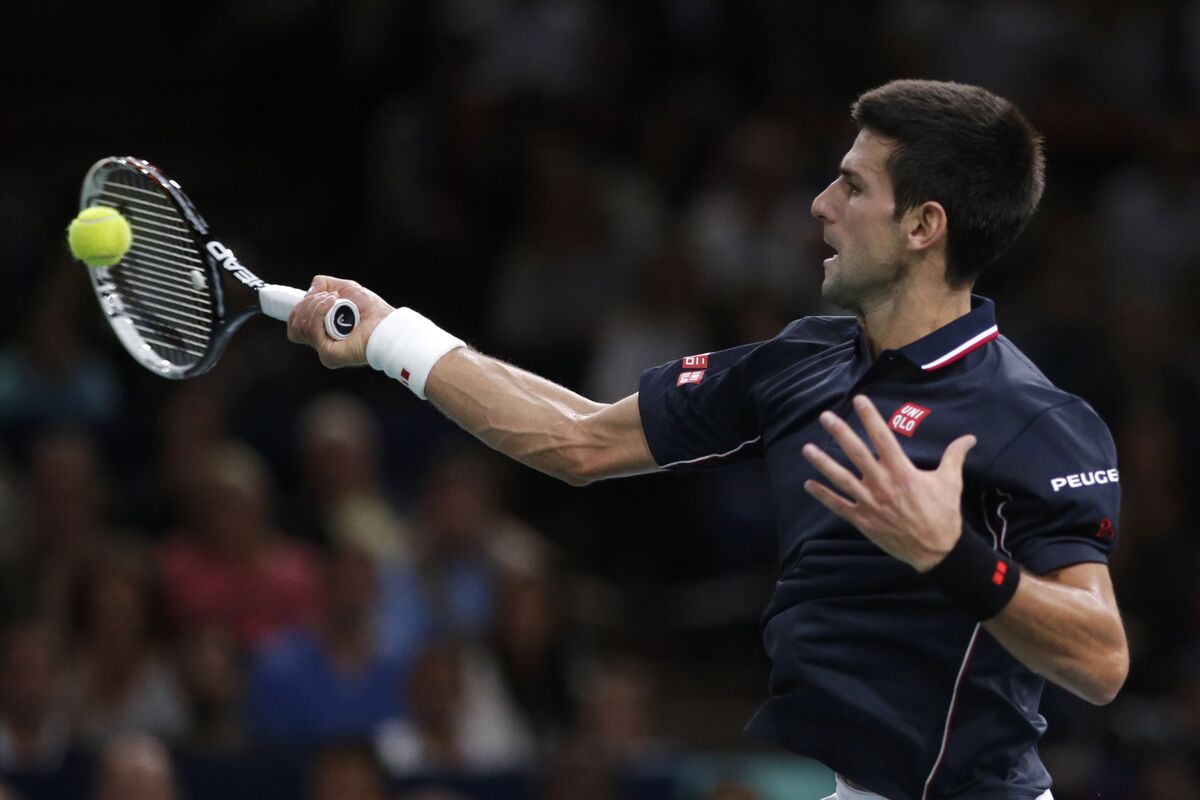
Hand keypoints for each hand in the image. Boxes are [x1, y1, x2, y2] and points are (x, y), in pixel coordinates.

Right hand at [286, 275, 395, 368]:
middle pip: (295, 324)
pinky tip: (333, 304)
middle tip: (329, 296)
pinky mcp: (328, 354)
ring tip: (334, 300)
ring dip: (314, 305)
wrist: (385, 323)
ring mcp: (323, 349)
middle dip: (307, 304)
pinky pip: (312, 330)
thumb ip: (325, 284)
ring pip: (300, 325)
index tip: (309, 298)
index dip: (297, 310)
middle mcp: (321, 341)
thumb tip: (310, 290)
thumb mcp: (346, 288)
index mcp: (322, 330)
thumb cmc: (371, 310)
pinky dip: (319, 311)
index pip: (296, 325)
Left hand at [802, 394, 975, 571]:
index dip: (870, 418)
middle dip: (840, 433)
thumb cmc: (944, 514)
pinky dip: (823, 495)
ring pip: (841, 478)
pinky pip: (839, 505)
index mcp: (902, 471)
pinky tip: (808, 484)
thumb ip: (955, 456)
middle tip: (825, 417)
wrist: (937, 551)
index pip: (883, 438)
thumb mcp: (951, 482)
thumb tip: (969, 438)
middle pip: (856, 453)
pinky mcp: (863, 520)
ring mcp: (870, 503)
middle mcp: (882, 484)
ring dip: (823, 463)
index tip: (859, 400)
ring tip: (807, 448)